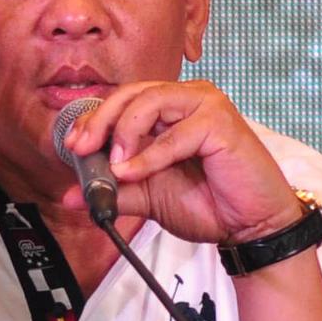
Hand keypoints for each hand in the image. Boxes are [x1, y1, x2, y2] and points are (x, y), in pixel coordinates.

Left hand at [62, 81, 302, 243]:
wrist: (250, 227)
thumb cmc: (208, 203)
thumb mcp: (148, 196)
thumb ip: (112, 191)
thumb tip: (70, 196)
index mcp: (169, 108)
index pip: (123, 100)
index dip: (94, 119)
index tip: (73, 146)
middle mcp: (187, 97)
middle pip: (131, 94)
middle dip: (101, 121)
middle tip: (82, 149)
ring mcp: (205, 104)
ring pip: (150, 101)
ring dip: (124, 133)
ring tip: (115, 164)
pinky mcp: (220, 121)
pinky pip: (174, 133)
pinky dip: (150, 155)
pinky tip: (134, 172)